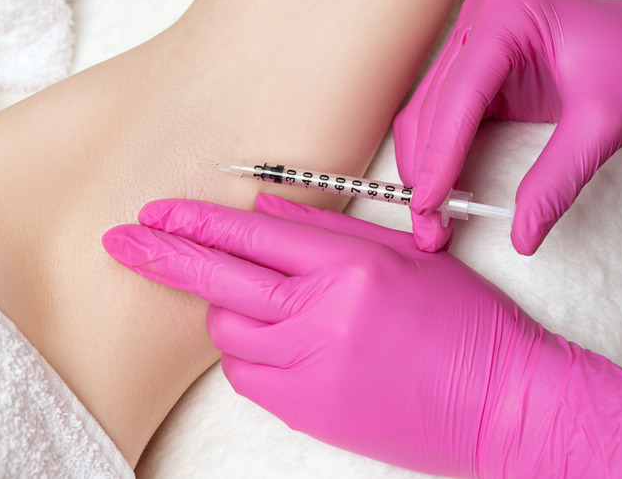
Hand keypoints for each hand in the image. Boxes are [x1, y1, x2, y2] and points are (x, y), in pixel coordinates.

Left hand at [103, 195, 621, 477]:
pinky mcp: (306, 410)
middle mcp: (322, 314)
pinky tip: (278, 344)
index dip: (194, 221)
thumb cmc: (464, 326)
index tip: (154, 212)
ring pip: (229, 330)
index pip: (250, 235)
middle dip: (161, 255)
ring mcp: (310, 366)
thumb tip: (263, 211)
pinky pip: (247, 374)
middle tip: (120, 241)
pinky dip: (249, 353)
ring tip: (266, 308)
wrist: (500, 405)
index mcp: (349, 266)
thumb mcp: (404, 257)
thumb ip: (326, 231)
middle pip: (218, 279)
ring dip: (229, 312)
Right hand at [394, 0, 621, 253]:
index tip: (428, 203)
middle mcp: (480, 22)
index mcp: (507, 16)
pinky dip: (436, 154)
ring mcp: (473, 42)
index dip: (439, 155)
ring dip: (422, 166)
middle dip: (425, 169)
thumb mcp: (603, 124)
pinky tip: (439, 188)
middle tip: (428, 224)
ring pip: (427, 113)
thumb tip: (523, 234)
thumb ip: (558, 178)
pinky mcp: (476, 67)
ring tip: (430, 217)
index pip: (459, 95)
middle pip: (433, 106)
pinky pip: (441, 115)